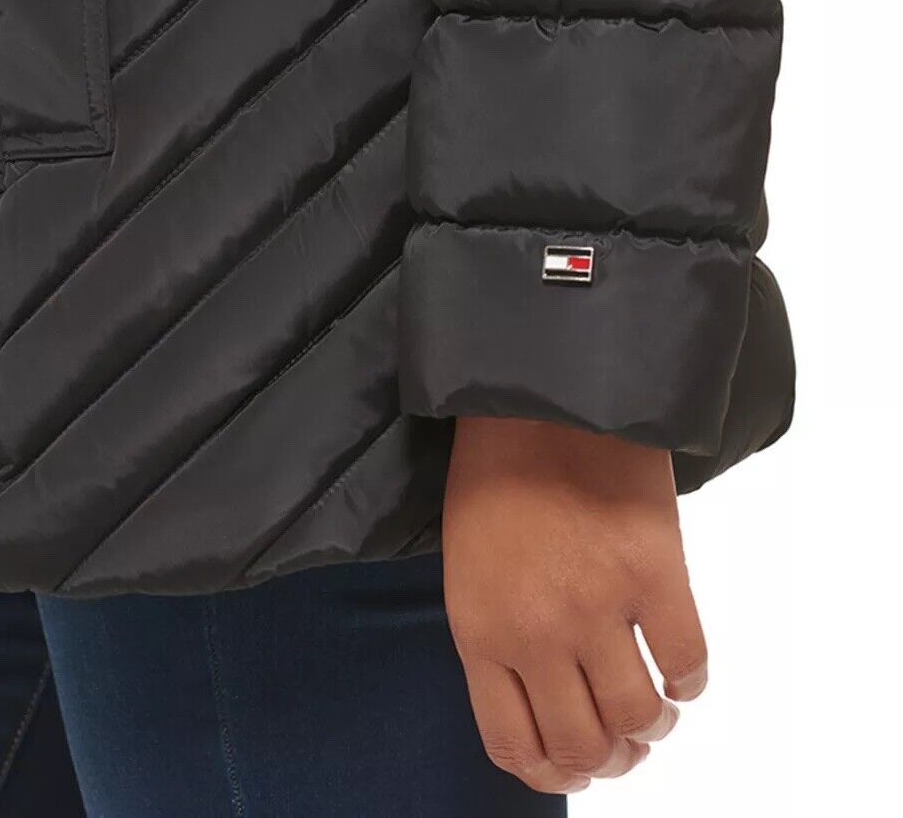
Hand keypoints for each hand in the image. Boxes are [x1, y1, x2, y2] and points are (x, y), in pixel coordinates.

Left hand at [443, 417, 708, 794]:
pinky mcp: (653, 573)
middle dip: (611, 758)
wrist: (538, 389)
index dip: (553, 771)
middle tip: (626, 738)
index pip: (515, 746)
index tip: (575, 763)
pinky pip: (687, 664)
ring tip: (657, 704)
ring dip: (655, 727)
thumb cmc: (495, 469)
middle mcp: (535, 632)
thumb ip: (498, 634)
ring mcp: (597, 605)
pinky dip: (689, 680)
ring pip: (640, 720)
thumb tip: (544, 696)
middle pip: (584, 748)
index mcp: (480, 631)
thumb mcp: (469, 562)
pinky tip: (680, 664)